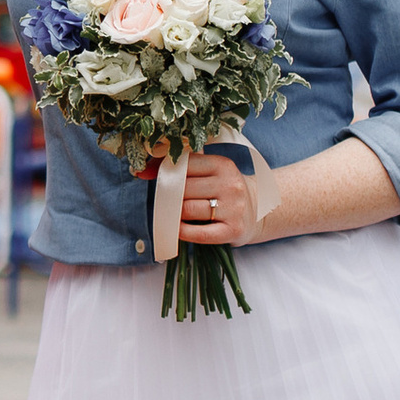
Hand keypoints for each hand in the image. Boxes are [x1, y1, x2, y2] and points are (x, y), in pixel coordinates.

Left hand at [137, 146, 264, 245]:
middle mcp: (231, 185)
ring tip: (174, 213)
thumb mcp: (210, 172)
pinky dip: (183, 231)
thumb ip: (180, 168)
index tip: (153, 177)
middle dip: (169, 195)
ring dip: (174, 213)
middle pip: (184, 189)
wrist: (258, 211)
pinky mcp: (233, 230)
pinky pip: (199, 234)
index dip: (165, 172)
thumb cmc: (224, 190)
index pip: (185, 165)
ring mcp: (234, 208)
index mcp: (223, 165)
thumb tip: (141, 171)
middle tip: (165, 200)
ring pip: (188, 209)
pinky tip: (178, 228)